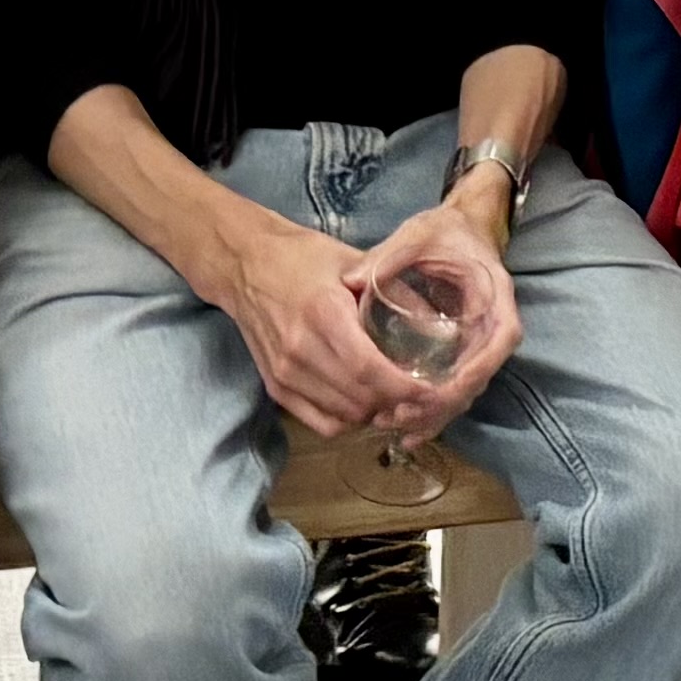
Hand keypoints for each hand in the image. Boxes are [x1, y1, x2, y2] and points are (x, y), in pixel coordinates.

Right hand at [208, 204, 437, 443]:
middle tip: (419, 395)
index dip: (403, 388)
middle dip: (396, 404)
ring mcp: (284, 372)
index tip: (429, 390)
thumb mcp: (351, 262)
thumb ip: (394, 292)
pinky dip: (347, 420)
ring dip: (373, 413)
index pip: (369, 369)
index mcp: (323, 314)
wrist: (243, 264)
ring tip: (394, 398)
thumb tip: (438, 324)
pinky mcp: (274, 386)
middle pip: (359, 398)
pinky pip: (319, 422)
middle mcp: (300, 350)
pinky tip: (362, 402)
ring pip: (342, 416)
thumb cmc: (300, 258)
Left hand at [345, 196, 524, 444]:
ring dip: (433, 414)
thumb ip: (389, 256)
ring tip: (393, 426)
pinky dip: (431, 410)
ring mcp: (480, 346)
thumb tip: (350, 281)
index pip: (496, 344)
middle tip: (399, 416)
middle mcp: (495, 329)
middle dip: (441, 404)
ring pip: (464, 392)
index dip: (470, 373)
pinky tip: (403, 428)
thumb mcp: (419, 235)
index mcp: (496, 299)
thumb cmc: (445, 231)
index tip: (437, 392)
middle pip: (477, 379)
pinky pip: (453, 389)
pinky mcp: (464, 355)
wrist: (464, 229)